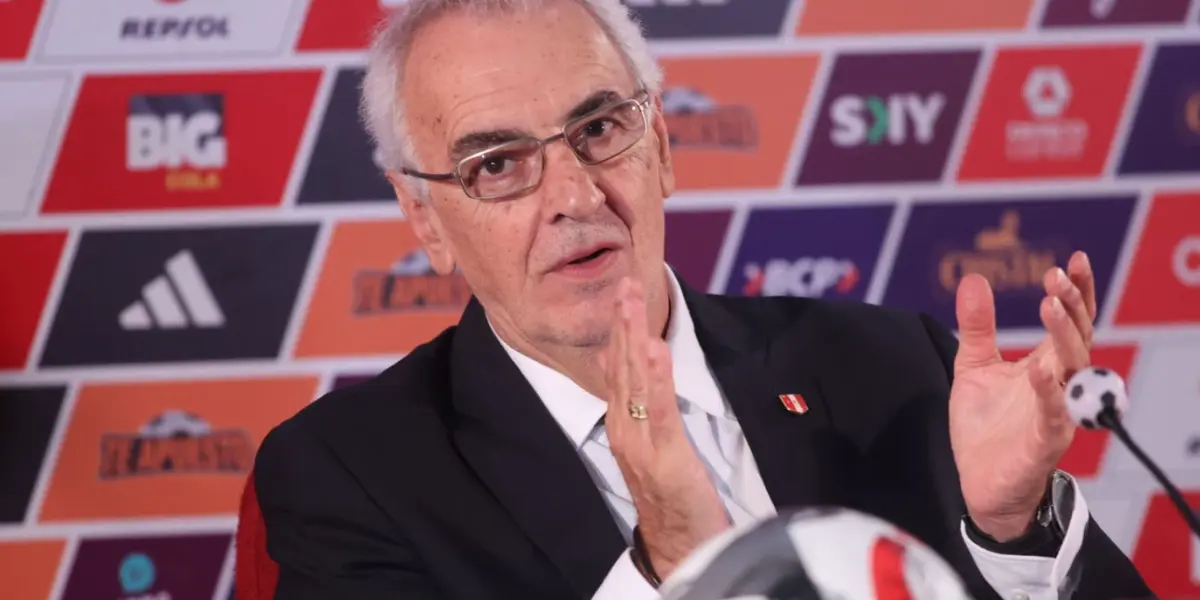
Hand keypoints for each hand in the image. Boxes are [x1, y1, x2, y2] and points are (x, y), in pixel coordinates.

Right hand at [599, 277, 729, 579]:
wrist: (678, 541)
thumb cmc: (672, 492)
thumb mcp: (655, 442)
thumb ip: (645, 406)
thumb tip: (636, 369)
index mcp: (623, 421)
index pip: (619, 365)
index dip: (621, 326)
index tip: (622, 291)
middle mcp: (624, 426)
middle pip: (623, 365)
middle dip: (623, 321)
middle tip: (624, 282)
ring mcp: (640, 440)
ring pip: (635, 379)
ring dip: (633, 337)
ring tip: (631, 302)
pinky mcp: (663, 455)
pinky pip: (658, 409)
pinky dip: (656, 377)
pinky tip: (654, 350)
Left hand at [949, 251, 1096, 540]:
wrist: (979, 482)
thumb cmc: (984, 426)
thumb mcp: (974, 367)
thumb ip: (978, 327)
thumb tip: (974, 280)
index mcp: (1045, 365)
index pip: (1069, 322)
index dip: (1076, 292)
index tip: (1074, 260)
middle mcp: (1058, 384)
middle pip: (1077, 338)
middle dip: (1071, 305)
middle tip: (1058, 277)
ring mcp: (1056, 411)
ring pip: (1074, 369)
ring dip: (1065, 336)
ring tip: (1051, 304)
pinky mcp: (1044, 440)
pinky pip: (1054, 414)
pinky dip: (1048, 391)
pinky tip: (1038, 370)